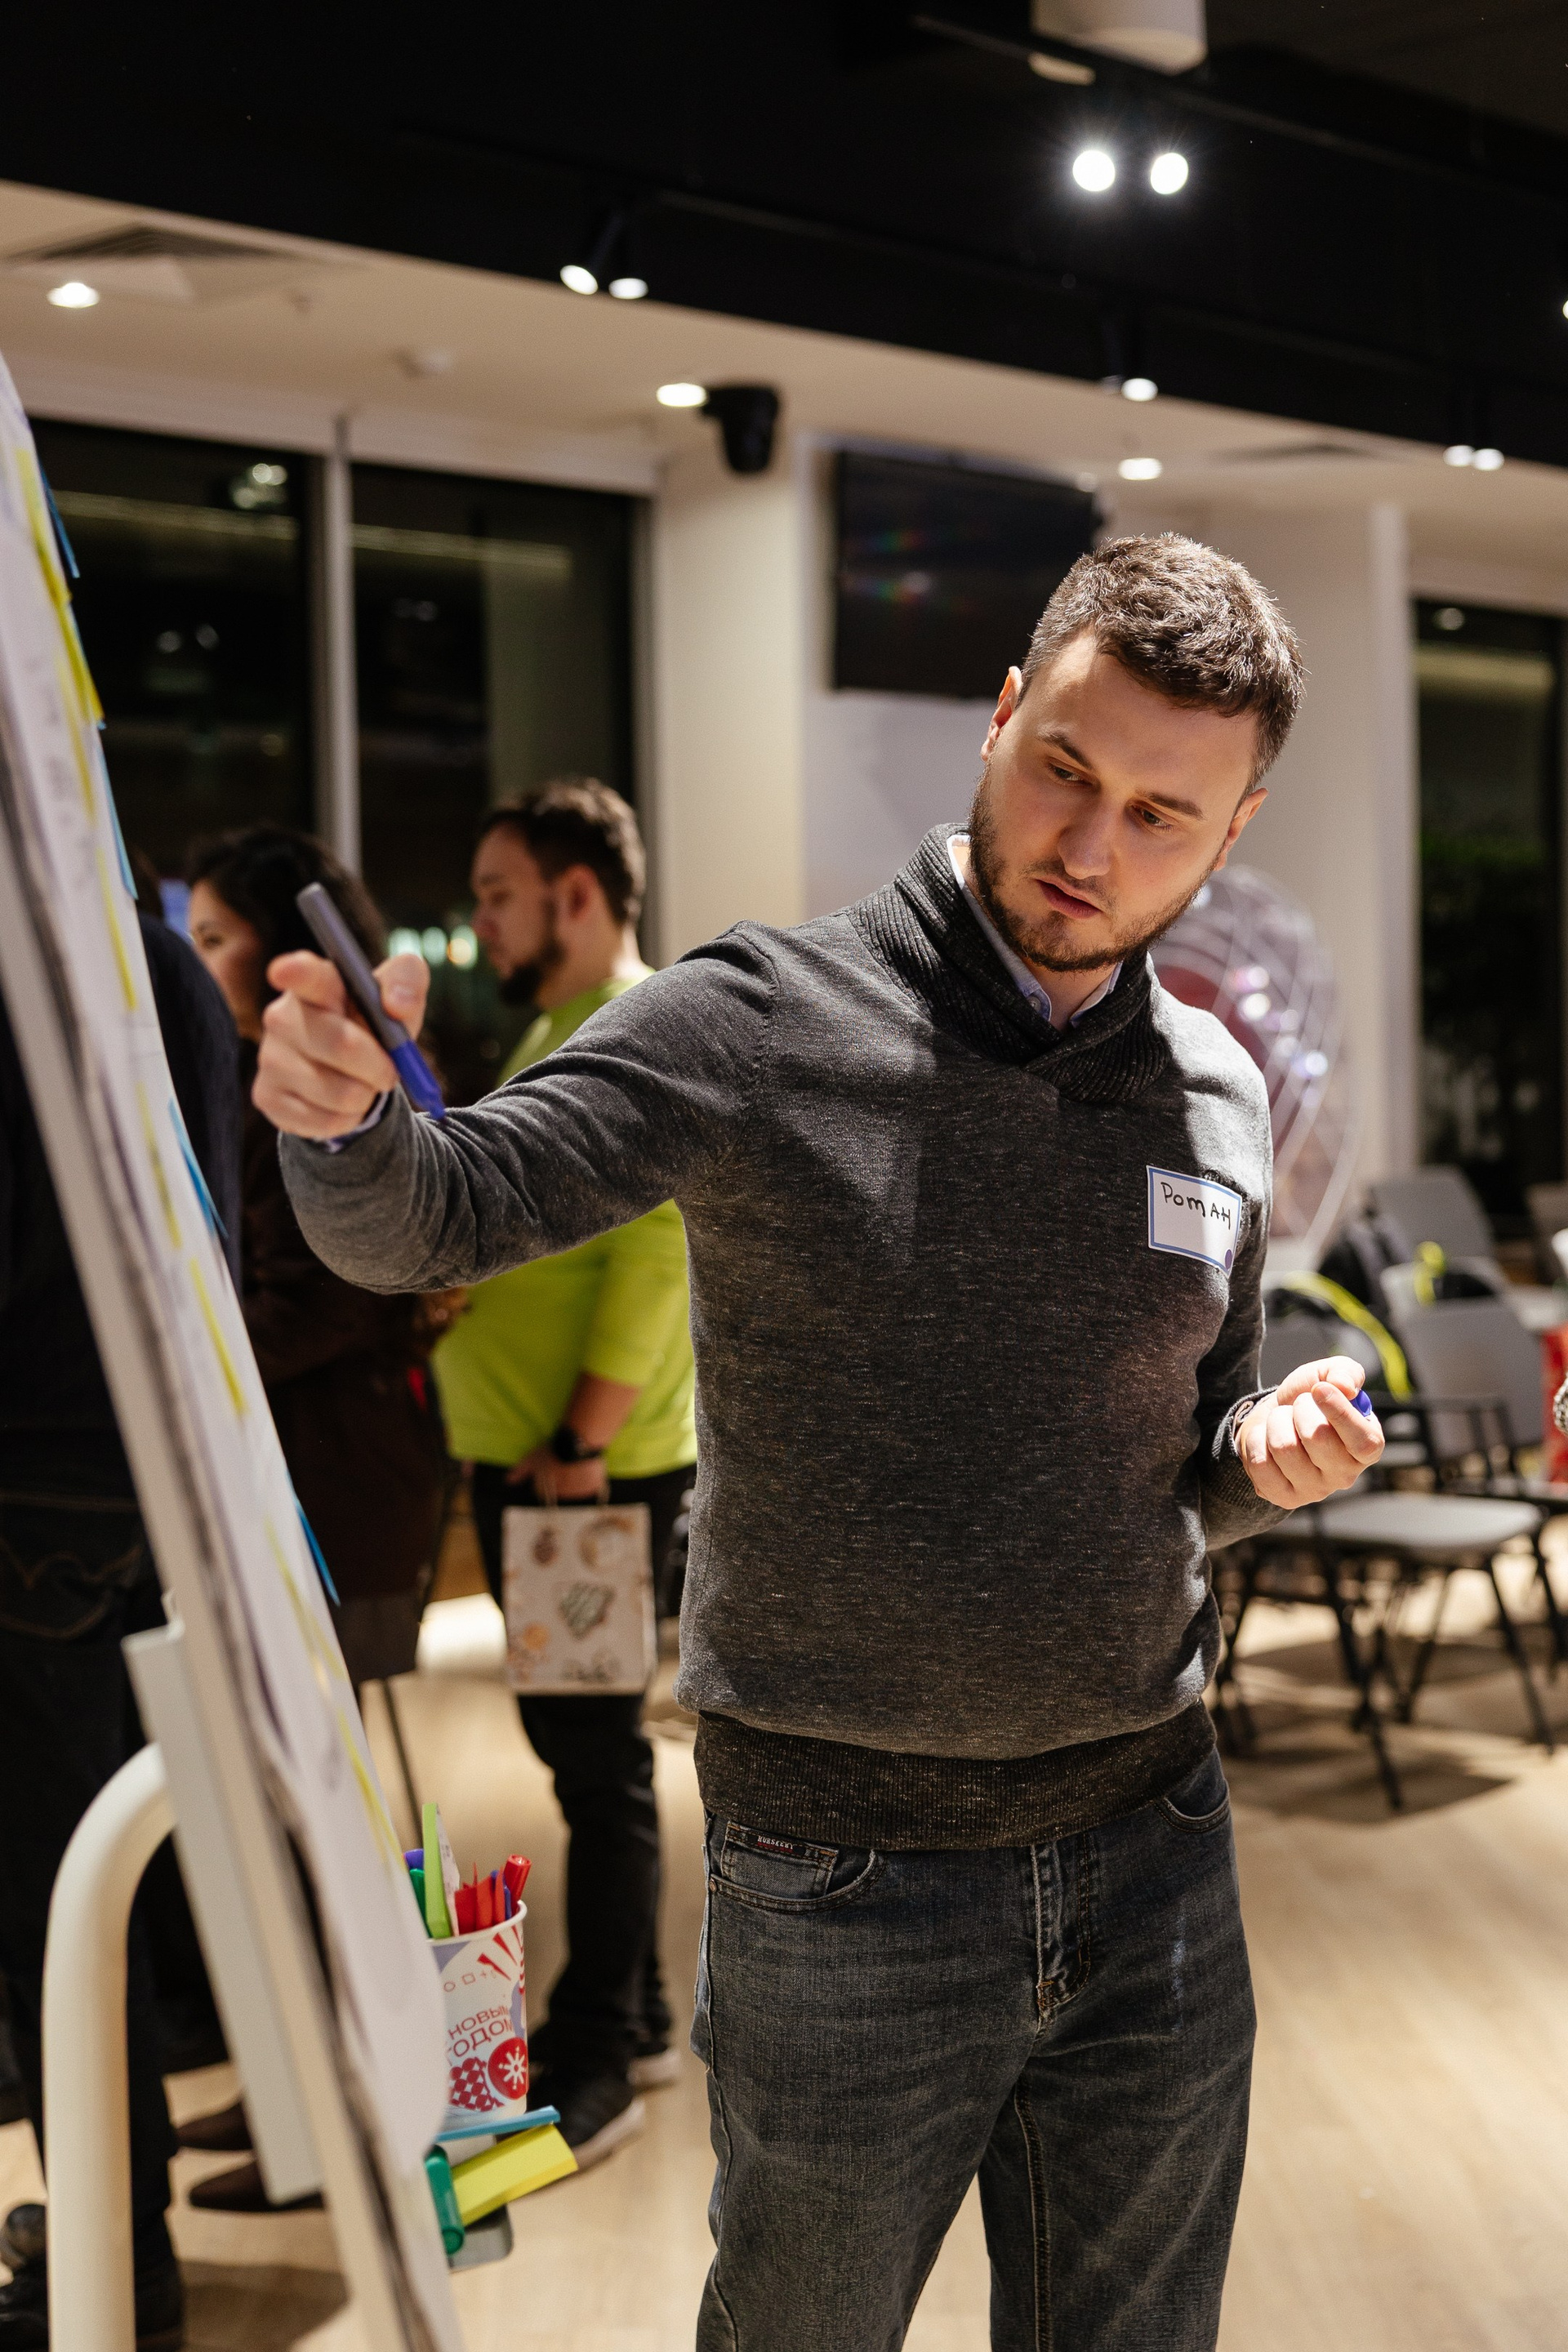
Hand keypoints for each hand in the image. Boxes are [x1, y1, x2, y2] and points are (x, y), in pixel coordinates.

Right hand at [253, 950, 429, 1138]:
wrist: (354, 1075)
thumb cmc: (377, 1027)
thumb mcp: (400, 1000)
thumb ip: (407, 983)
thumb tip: (397, 1006)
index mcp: (316, 983)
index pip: (305, 975)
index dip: (296, 972)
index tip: (285, 970)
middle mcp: (282, 1016)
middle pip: (342, 1044)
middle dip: (380, 1065)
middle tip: (390, 1071)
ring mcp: (269, 1058)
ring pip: (340, 1092)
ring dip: (366, 1095)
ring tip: (362, 1084)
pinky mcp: (266, 1096)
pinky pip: (326, 1121)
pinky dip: (349, 1119)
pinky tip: (342, 1105)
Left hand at [505, 1445, 607, 1502]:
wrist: (578, 1443)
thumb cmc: (552, 1449)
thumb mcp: (532, 1458)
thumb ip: (520, 1471)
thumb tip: (507, 1481)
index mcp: (547, 1490)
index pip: (541, 1489)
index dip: (544, 1477)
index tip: (549, 1466)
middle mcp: (562, 1495)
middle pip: (559, 1489)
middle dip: (560, 1479)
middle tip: (562, 1462)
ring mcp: (579, 1492)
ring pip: (575, 1489)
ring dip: (575, 1480)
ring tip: (575, 1463)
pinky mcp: (593, 1487)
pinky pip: (590, 1486)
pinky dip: (589, 1479)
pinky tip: (586, 1467)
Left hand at [1236, 1356, 1383, 1508]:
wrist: (1273, 1420)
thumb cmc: (1308, 1401)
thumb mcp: (1327, 1376)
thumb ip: (1344, 1373)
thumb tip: (1345, 1387)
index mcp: (1368, 1447)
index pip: (1364, 1442)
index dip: (1340, 1414)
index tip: (1319, 1389)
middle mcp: (1345, 1475)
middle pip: (1318, 1439)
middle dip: (1300, 1409)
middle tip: (1298, 1405)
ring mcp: (1315, 1491)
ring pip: (1284, 1447)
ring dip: (1276, 1421)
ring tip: (1281, 1420)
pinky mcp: (1284, 1498)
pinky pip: (1261, 1463)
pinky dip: (1256, 1440)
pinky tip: (1265, 1439)